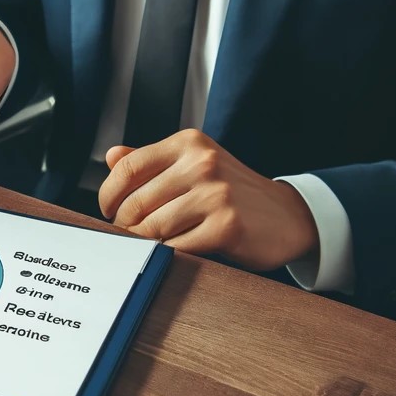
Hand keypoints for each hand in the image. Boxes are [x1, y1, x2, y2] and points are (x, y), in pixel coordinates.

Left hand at [98, 129, 318, 270]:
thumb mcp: (192, 162)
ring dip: (142, 240)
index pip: (129, 167)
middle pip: (138, 200)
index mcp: (188, 143)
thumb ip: (151, 160)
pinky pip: (178, 245)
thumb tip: (110, 157)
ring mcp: (216, 195)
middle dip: (124, 222)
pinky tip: (168, 252)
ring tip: (143, 243)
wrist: (288, 214)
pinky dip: (166, 252)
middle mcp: (201, 164)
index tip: (106, 209)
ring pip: (155, 225)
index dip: (109, 192)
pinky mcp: (227, 226)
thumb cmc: (231, 189)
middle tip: (123, 233)